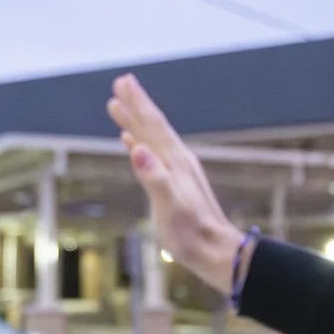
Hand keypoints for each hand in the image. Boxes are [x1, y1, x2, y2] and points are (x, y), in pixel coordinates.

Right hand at [109, 74, 245, 291]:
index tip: (123, 82)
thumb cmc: (190, 234)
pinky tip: (131, 143)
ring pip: (152, 139)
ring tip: (118, 105)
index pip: (154, 126)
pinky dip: (140, 144)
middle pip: (153, 126)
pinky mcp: (174, 184)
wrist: (215, 252)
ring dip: (135, 121)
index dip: (138, 104)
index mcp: (175, 162)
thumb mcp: (170, 207)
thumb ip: (154, 178)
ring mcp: (176, 172)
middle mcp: (177, 162)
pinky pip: (153, 156)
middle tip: (120, 82)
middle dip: (136, 104)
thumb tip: (136, 149)